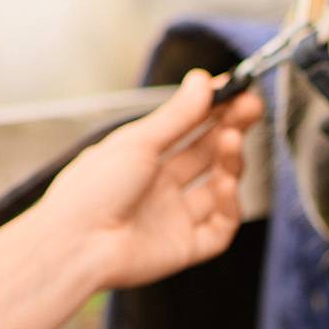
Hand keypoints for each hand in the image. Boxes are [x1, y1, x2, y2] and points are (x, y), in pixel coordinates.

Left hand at [34, 69, 263, 289]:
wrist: (77, 245)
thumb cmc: (91, 191)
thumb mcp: (137, 142)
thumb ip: (176, 115)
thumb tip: (203, 81)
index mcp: (141, 159)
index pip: (186, 128)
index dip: (212, 109)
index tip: (235, 90)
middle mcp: (160, 187)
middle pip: (206, 154)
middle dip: (230, 128)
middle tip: (251, 107)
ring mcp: (175, 217)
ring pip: (218, 188)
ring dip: (230, 162)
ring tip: (231, 139)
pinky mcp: (187, 247)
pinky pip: (220, 226)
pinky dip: (229, 205)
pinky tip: (225, 184)